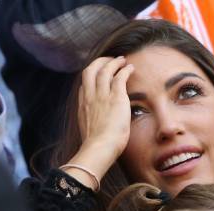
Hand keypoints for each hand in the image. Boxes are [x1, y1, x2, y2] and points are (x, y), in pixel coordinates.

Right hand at [65, 56, 133, 188]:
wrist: (100, 148)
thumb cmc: (98, 148)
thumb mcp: (90, 135)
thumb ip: (94, 127)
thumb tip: (101, 132)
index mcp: (83, 107)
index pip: (84, 86)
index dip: (91, 78)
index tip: (99, 76)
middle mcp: (90, 97)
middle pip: (90, 71)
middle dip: (99, 62)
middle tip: (108, 61)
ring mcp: (101, 95)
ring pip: (104, 69)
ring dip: (113, 62)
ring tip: (121, 60)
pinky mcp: (116, 96)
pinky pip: (120, 76)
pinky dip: (125, 69)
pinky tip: (131, 68)